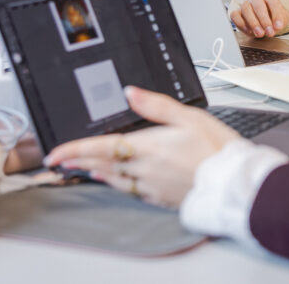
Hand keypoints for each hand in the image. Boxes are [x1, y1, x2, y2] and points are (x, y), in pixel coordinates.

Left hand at [43, 86, 239, 207]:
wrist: (233, 182)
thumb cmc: (217, 149)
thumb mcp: (190, 117)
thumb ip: (157, 105)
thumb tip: (130, 92)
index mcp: (149, 147)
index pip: (102, 147)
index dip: (75, 150)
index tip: (55, 153)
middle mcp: (145, 169)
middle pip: (103, 164)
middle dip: (78, 161)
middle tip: (58, 162)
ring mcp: (152, 186)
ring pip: (114, 179)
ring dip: (95, 172)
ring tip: (82, 168)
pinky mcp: (161, 197)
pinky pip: (131, 191)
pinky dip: (116, 184)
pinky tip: (115, 181)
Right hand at [230, 0, 288, 37]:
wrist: (264, 23)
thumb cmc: (273, 18)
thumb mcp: (282, 19)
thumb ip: (281, 22)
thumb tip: (276, 27)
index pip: (272, 1)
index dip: (276, 15)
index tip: (278, 27)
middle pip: (258, 4)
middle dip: (264, 20)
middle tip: (269, 32)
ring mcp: (245, 4)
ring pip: (246, 9)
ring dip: (253, 23)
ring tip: (260, 34)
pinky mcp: (237, 12)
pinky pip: (235, 15)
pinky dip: (241, 23)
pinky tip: (249, 31)